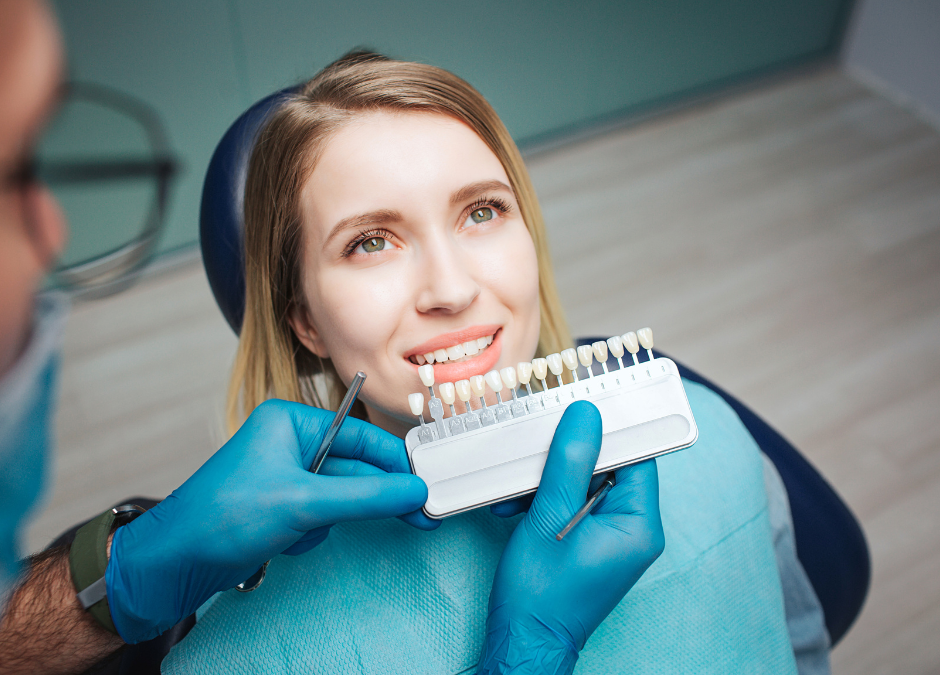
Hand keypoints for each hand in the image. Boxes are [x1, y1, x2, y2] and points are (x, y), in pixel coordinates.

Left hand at [105, 399, 431, 642]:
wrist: (173, 563)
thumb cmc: (221, 517)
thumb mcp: (303, 503)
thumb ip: (365, 497)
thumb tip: (413, 491)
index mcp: (291, 422)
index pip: (361, 436)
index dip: (395, 461)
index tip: (424, 484)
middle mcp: (290, 444)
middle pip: (355, 467)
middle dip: (376, 496)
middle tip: (419, 515)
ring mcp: (286, 477)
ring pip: (340, 496)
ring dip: (333, 519)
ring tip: (306, 532)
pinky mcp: (282, 506)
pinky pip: (322, 515)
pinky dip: (315, 532)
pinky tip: (291, 541)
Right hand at [478, 401, 663, 674]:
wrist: (523, 642)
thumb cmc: (539, 594)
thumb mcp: (550, 517)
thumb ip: (570, 462)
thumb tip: (586, 415)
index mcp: (639, 525)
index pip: (636, 456)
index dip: (609, 429)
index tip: (582, 407)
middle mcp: (633, 530)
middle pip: (608, 466)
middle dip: (565, 457)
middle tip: (535, 450)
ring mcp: (612, 538)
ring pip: (585, 483)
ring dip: (547, 479)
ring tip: (515, 491)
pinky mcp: (590, 542)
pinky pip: (573, 503)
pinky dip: (544, 499)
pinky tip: (515, 506)